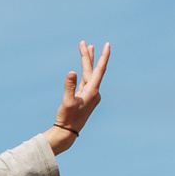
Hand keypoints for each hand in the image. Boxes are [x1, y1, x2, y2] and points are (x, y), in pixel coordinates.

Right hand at [47, 40, 107, 154]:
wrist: (68, 132)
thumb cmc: (67, 118)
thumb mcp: (67, 101)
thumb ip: (69, 86)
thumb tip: (72, 72)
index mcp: (92, 91)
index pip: (99, 70)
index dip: (103, 57)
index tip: (107, 45)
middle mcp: (93, 92)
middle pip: (92, 70)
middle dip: (88, 56)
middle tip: (84, 43)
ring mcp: (89, 95)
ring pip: (89, 74)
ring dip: (87, 62)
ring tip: (88, 49)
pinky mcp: (84, 98)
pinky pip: (86, 80)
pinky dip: (84, 72)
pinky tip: (82, 69)